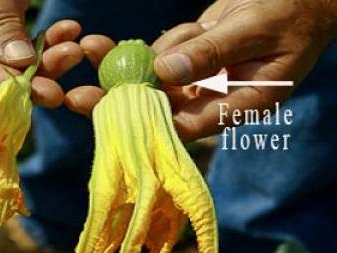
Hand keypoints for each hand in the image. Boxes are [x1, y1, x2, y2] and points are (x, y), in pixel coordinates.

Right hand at [0, 0, 83, 106]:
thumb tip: (19, 63)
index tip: (13, 97)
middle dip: (20, 82)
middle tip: (54, 91)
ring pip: (8, 65)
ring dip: (43, 63)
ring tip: (70, 53)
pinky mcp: (0, 29)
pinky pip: (23, 45)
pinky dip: (48, 42)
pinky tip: (69, 32)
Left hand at [65, 0, 336, 140]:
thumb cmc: (293, 11)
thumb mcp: (255, 28)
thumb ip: (213, 51)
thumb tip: (166, 71)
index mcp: (238, 104)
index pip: (186, 125)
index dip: (149, 123)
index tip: (111, 116)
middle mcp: (213, 97)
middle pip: (158, 108)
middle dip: (117, 102)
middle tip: (76, 99)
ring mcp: (198, 78)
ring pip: (150, 80)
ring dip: (122, 67)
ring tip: (113, 45)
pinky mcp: (189, 57)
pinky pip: (156, 56)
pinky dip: (140, 48)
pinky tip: (144, 36)